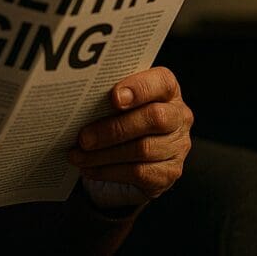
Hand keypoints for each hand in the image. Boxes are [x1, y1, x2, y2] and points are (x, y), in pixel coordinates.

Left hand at [69, 66, 192, 204]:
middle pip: (154, 119)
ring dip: (104, 154)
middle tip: (84, 138)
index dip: (139, 88)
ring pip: (143, 149)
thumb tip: (78, 101)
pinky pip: (139, 173)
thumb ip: (109, 96)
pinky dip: (109, 171)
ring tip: (79, 155)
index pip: (162, 82)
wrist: (138, 154)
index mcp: (167, 90)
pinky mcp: (169, 172)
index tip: (113, 97)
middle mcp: (178, 116)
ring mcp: (177, 146)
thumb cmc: (124, 117)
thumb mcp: (120, 101)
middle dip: (114, 129)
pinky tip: (90, 168)